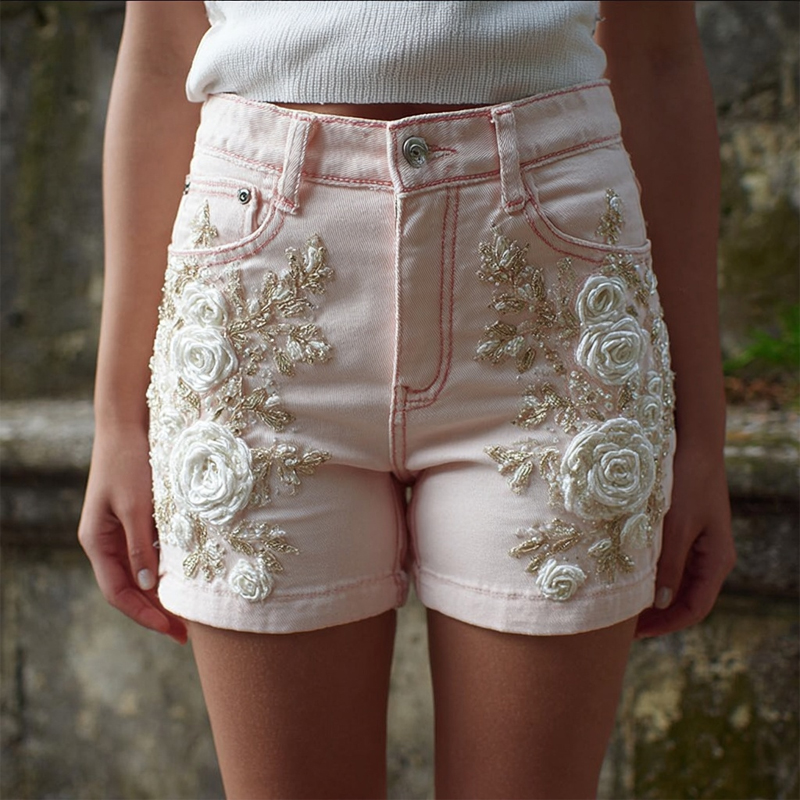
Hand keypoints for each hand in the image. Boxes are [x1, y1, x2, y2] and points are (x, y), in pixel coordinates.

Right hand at [78, 423, 186, 643]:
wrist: (129, 424)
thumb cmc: (129, 462)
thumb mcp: (137, 506)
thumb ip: (141, 546)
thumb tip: (148, 587)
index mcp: (98, 542)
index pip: (119, 593)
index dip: (145, 615)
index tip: (174, 631)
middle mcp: (107, 541)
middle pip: (130, 588)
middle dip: (156, 611)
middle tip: (188, 631)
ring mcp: (122, 530)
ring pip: (142, 573)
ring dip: (164, 592)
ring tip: (192, 612)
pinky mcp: (139, 518)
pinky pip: (151, 553)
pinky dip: (168, 568)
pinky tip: (190, 577)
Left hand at [636, 442, 735, 637]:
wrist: (692, 444)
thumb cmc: (686, 481)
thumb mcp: (674, 525)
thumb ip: (668, 564)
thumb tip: (658, 603)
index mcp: (716, 561)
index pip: (694, 608)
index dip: (665, 625)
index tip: (634, 633)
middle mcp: (709, 557)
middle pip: (682, 599)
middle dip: (654, 615)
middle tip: (618, 626)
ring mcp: (696, 545)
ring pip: (672, 582)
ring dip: (648, 595)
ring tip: (618, 604)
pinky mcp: (682, 531)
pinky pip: (666, 563)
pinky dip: (648, 574)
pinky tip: (625, 576)